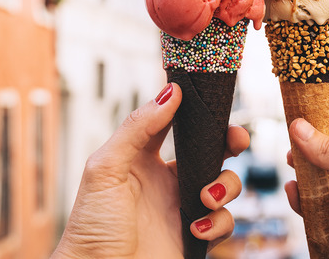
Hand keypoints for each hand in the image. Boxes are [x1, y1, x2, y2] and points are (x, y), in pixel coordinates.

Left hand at [53, 83, 249, 258]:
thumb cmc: (91, 226)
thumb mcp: (106, 168)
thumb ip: (138, 128)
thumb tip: (171, 92)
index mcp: (144, 159)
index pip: (176, 124)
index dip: (197, 112)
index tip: (214, 102)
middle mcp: (168, 181)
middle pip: (212, 151)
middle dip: (231, 143)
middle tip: (237, 141)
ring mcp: (184, 208)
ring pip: (225, 185)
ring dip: (225, 186)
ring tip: (205, 198)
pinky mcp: (197, 237)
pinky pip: (224, 222)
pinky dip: (217, 223)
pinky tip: (195, 229)